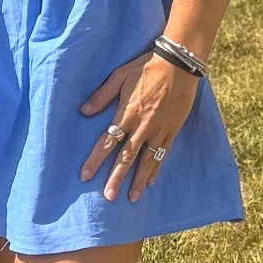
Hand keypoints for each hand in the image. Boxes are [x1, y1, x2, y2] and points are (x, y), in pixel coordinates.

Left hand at [79, 50, 199, 203]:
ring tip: (131, 198)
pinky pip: (162, 153)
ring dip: (137, 180)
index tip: (85, 175)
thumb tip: (84, 111)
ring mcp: (159, 130)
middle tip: (108, 197)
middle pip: (126, 157)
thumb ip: (102, 95)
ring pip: (146, 160)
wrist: (178, 64)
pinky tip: (150, 181)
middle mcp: (142, 126)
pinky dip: (156, 168)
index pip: (107, 142)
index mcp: (126, 113)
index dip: (95, 160)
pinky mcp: (172, 129)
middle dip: (116, 178)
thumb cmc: (145, 67)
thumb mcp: (119, 76)